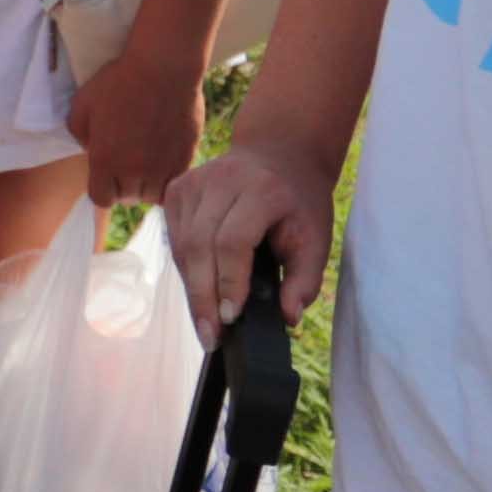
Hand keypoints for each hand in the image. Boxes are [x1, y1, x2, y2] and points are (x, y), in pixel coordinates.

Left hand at [66, 30, 204, 211]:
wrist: (163, 70)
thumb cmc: (118, 83)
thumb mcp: (82, 104)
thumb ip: (80, 134)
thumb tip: (91, 150)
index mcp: (104, 160)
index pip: (100, 198)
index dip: (101, 188)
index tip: (105, 175)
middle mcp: (133, 171)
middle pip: (127, 197)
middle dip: (123, 185)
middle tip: (126, 166)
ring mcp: (162, 168)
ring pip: (153, 196)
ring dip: (147, 185)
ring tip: (146, 167)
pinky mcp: (185, 160)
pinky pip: (175, 186)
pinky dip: (168, 181)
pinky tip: (164, 164)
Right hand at [159, 137, 330, 340]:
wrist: (280, 155)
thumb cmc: (300, 203)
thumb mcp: (317, 239)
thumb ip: (305, 279)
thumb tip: (287, 317)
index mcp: (260, 190)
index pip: (232, 241)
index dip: (229, 282)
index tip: (231, 319)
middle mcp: (220, 181)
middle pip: (198, 246)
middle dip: (203, 296)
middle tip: (210, 336)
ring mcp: (192, 182)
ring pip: (182, 245)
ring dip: (192, 287)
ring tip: (204, 322)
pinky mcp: (176, 188)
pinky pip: (175, 237)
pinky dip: (185, 268)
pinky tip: (199, 289)